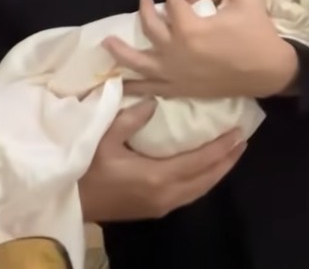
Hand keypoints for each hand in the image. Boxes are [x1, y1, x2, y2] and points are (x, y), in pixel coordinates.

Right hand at [78, 101, 245, 222]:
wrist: (66, 203)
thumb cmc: (83, 169)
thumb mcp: (103, 139)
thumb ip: (130, 118)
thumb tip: (154, 100)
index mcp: (158, 177)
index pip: (201, 161)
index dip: (222, 147)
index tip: (239, 132)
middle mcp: (166, 195)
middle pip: (208, 178)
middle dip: (228, 159)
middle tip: (243, 140)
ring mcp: (161, 205)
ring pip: (201, 189)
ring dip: (218, 171)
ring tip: (231, 152)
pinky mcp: (155, 209)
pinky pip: (190, 194)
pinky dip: (204, 180)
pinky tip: (207, 169)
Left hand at [105, 0, 298, 99]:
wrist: (269, 71)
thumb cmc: (258, 34)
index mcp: (191, 27)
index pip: (174, 4)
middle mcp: (176, 51)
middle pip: (150, 27)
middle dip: (146, 11)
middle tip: (144, 1)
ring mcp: (176, 73)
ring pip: (139, 62)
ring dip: (120, 52)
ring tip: (106, 43)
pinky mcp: (180, 88)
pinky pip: (151, 88)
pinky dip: (134, 86)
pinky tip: (120, 83)